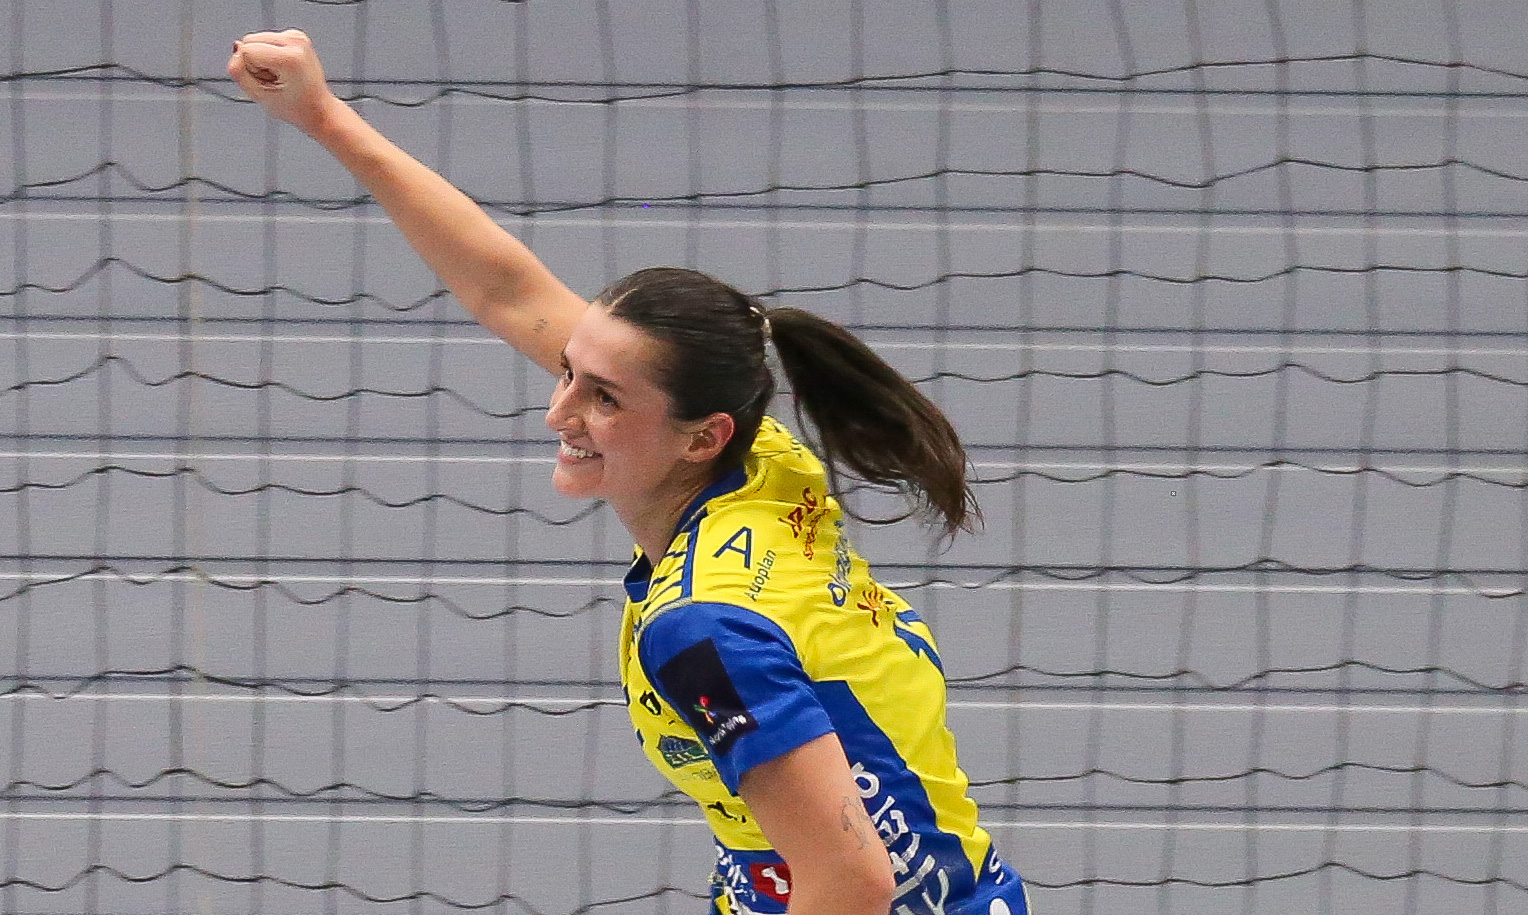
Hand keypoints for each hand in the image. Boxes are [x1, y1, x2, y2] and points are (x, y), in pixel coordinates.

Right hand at [227, 29, 343, 134]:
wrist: (319, 109)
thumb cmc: (297, 108)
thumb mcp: (260, 96)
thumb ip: (238, 73)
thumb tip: (235, 48)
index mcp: (290, 57)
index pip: (246, 51)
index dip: (251, 71)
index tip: (269, 83)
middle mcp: (296, 42)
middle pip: (249, 41)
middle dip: (254, 62)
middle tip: (273, 80)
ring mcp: (297, 37)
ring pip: (255, 39)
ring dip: (261, 59)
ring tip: (279, 76)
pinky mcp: (295, 36)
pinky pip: (265, 40)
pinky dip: (268, 55)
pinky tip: (282, 70)